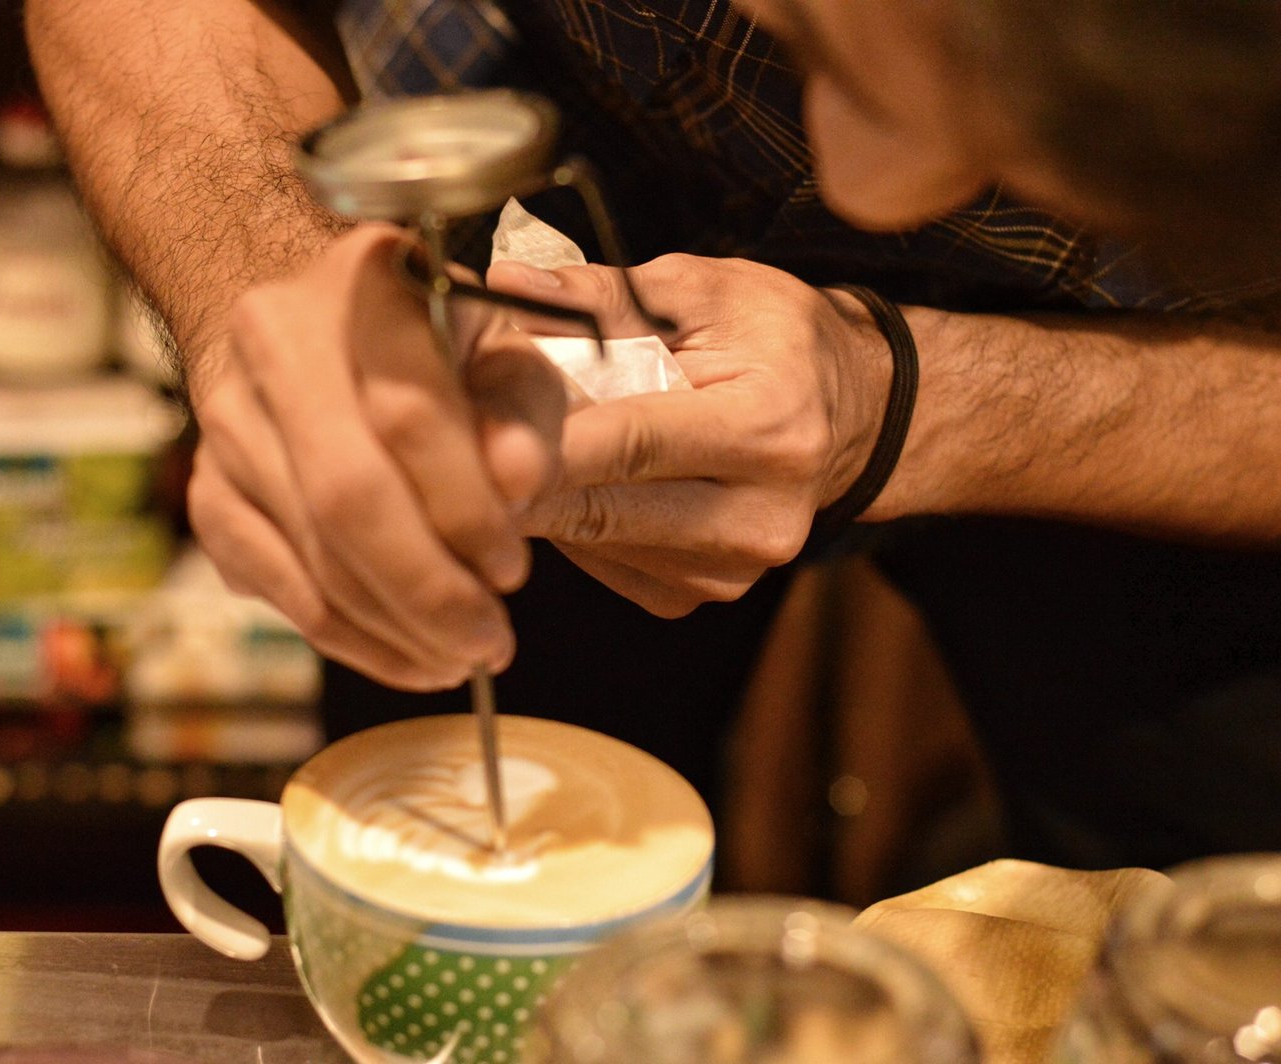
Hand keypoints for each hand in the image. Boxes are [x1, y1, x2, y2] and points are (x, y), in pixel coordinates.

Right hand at [187, 225, 564, 689]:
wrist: (314, 333)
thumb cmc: (432, 350)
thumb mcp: (502, 353)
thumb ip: (525, 410)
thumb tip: (522, 484)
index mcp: (364, 285)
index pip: (408, 413)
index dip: (465, 507)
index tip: (512, 570)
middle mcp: (274, 341)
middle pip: (345, 493)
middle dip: (427, 589)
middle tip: (490, 644)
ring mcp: (227, 423)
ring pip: (312, 553)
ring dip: (395, 628)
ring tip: (462, 657)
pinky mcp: (208, 494)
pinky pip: (279, 588)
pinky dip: (350, 639)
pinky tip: (408, 657)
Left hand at [487, 254, 892, 616]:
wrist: (849, 416)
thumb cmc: (773, 338)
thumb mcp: (703, 290)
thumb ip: (601, 294)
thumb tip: (502, 284)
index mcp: (771, 428)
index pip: (630, 440)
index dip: (538, 437)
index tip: (460, 425)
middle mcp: (758, 516)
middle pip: (597, 504)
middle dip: (511, 469)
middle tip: (444, 431)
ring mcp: (728, 571)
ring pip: (586, 538)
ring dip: (533, 492)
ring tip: (504, 438)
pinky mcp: (696, 595)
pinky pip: (598, 560)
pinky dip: (565, 516)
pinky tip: (563, 473)